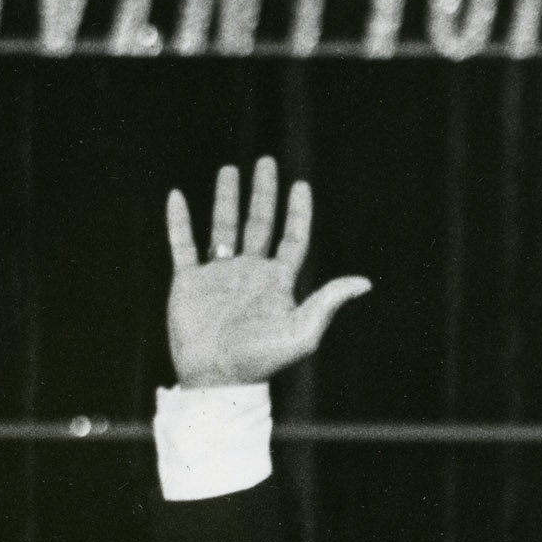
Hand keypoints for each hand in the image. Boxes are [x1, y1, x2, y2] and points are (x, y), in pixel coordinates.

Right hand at [164, 157, 370, 387]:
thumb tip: (364, 282)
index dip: (298, 212)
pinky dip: (179, 220)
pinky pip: (182, 244)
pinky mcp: (189, 282)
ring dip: (226, 198)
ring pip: (223, 227)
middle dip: (263, 193)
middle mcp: (249, 273)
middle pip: (259, 223)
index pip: (292, 238)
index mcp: (276, 282)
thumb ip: (328, 302)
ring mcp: (218, 276)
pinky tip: (178, 195)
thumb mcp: (301, 332)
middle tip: (267, 162)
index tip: (300, 185)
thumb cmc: (261, 361)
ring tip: (230, 169)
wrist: (215, 379)